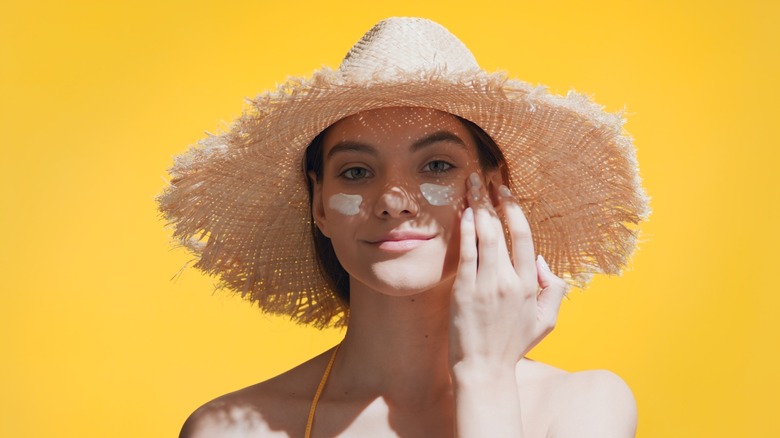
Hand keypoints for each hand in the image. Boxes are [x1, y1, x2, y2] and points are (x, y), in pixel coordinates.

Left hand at [449, 172, 568, 373]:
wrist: (484, 368)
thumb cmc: (512, 345)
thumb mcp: (546, 321)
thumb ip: (553, 290)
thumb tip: (542, 262)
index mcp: (529, 285)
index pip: (524, 237)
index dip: (515, 211)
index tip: (505, 192)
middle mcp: (510, 281)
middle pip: (503, 230)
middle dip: (494, 200)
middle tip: (486, 179)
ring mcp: (486, 285)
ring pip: (484, 236)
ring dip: (477, 207)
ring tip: (470, 186)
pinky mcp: (464, 290)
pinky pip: (466, 253)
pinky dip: (464, 230)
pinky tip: (462, 213)